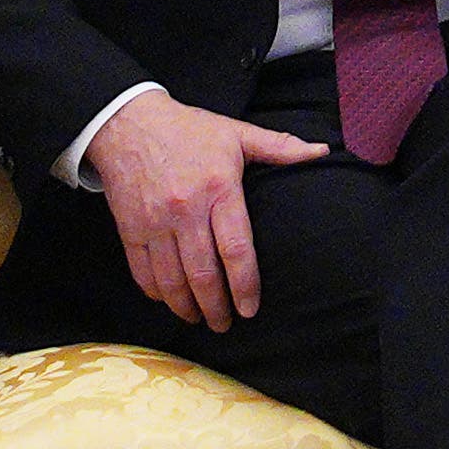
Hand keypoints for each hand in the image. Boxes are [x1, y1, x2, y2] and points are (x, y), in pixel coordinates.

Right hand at [82, 84, 324, 329]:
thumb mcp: (235, 133)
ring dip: (186, 307)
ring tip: (199, 319)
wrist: (128, 123)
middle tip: (225, 325)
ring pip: (171, 280)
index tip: (250, 309)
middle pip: (203, 274)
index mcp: (218, 189)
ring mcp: (154, 222)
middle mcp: (185, 210)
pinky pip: (142, 272)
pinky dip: (157, 293)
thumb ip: (279, 147)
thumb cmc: (188, 130)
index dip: (245, 285)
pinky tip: (169, 300)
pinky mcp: (129, 229)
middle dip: (216, 308)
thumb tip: (321, 152)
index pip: (236, 249)